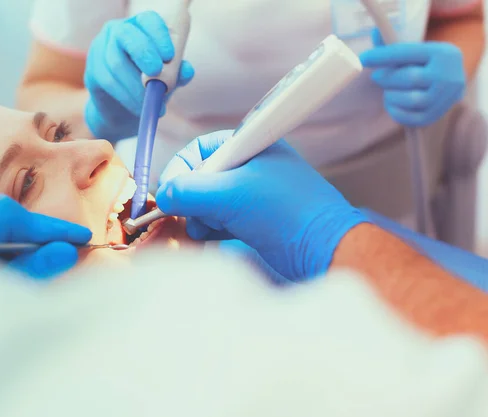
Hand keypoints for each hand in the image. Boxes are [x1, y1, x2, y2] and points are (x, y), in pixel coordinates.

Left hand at [0, 195, 91, 279]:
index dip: (47, 224)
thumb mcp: (1, 298)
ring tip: (55, 265)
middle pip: (0, 225)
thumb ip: (33, 271)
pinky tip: (27, 276)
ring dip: (25, 251)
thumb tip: (66, 251)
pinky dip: (9, 263)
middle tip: (72, 250)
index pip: (7, 215)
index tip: (79, 237)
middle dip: (38, 237)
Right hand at [84, 11, 194, 140]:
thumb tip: (187, 70)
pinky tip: (139, 108)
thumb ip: (178, 73)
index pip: (148, 20)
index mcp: (140, 27)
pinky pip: (108, 81)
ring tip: (152, 104)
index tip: (169, 55)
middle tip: (157, 72)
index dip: (158, 34)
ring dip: (136, 86)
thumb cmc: (150, 86)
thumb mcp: (168, 79)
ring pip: (116, 63)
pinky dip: (126, 97)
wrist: (124, 111)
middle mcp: (117, 32)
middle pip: (126, 35)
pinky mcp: (92, 70)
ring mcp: (100, 50)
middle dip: (143, 52)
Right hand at [155, 130, 367, 280]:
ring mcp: (253, 194)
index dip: (180, 169)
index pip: (200, 150)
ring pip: (210, 200)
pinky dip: (213, 227)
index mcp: (250, 146)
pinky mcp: (256, 218)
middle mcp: (251, 166)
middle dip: (191, 197)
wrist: (324, 249)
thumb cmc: (287, 213)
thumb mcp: (230, 195)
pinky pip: (222, 217)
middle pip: (202, 176)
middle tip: (192, 214)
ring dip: (201, 215)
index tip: (169, 193)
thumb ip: (189, 191)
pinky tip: (214, 236)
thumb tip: (162, 195)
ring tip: (206, 228)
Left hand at [359, 29, 464, 126]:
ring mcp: (446, 98)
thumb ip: (394, 46)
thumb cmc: (424, 65)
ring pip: (412, 100)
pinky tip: (392, 105)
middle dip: (388, 78)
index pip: (409, 53)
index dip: (383, 56)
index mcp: (442, 53)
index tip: (363, 58)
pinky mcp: (438, 115)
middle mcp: (449, 75)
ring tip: (388, 93)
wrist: (449, 84)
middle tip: (376, 77)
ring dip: (392, 97)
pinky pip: (412, 119)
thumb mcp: (415, 52)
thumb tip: (375, 33)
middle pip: (411, 78)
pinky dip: (396, 113)